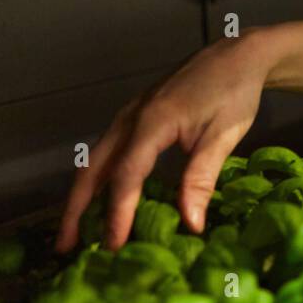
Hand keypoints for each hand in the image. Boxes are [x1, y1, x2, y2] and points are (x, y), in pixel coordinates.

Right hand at [56, 32, 273, 252]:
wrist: (236, 56)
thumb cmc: (233, 93)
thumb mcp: (224, 136)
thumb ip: (202, 178)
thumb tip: (191, 224)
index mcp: (152, 122)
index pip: (126, 176)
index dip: (117, 213)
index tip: (113, 245)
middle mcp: (130, 118)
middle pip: (93, 169)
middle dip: (77, 209)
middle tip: (66, 246)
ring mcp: (129, 115)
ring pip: (96, 160)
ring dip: (83, 196)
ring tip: (76, 231)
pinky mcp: (136, 117)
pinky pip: (109, 152)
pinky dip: (99, 179)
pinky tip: (102, 199)